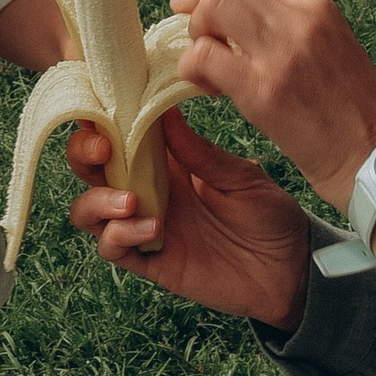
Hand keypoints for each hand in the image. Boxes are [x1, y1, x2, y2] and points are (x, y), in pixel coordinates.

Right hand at [67, 109, 313, 331]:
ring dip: (97, 200)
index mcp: (168, 161)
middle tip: (104, 151)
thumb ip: (198, 151)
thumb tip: (164, 109)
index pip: (120, 133)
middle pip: (91, 168)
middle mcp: (148, 190)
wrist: (291, 271)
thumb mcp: (240, 176)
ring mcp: (145, 225)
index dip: (100, 118)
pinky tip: (152, 229)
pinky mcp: (151, 262)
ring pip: (88, 210)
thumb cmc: (271, 216)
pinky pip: (112, 249)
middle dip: (83, 154)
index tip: (101, 105)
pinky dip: (119, 236)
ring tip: (131, 201)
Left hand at [170, 0, 375, 214]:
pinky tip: (212, 93)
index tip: (203, 19)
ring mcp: (283, 52)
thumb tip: (237, 28)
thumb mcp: (331, 52)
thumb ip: (290, 32)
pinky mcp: (265, 90)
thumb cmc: (356, 116)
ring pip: (212, 7)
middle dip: (200, 9)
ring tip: (211, 73)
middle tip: (203, 45)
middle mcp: (301, 19)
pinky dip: (194, 70)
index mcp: (317, 7)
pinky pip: (205, 56)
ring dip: (197, 36)